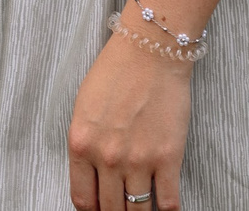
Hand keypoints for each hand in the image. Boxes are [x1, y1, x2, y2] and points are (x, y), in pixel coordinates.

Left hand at [67, 16, 191, 209]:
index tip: (98, 209)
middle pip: (111, 209)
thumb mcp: (83, 108)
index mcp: (81, 143)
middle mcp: (107, 157)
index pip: (82, 198)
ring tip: (141, 208)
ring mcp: (138, 160)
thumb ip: (85, 143)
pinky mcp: (168, 158)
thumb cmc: (115, 72)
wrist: (149, 53)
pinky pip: (168, 202)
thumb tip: (90, 174)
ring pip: (138, 210)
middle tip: (121, 208)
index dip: (91, 210)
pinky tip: (165, 209)